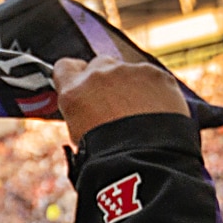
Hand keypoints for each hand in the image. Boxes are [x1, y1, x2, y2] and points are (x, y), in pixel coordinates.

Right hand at [53, 55, 189, 145]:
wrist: (144, 158)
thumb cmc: (109, 156)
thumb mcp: (79, 134)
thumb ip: (80, 110)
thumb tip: (88, 108)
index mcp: (74, 91)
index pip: (65, 67)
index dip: (74, 74)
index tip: (82, 85)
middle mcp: (100, 75)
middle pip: (100, 65)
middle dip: (107, 80)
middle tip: (115, 104)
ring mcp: (130, 72)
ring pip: (129, 72)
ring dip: (133, 86)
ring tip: (141, 115)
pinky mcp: (157, 75)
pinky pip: (154, 78)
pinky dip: (156, 91)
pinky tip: (157, 112)